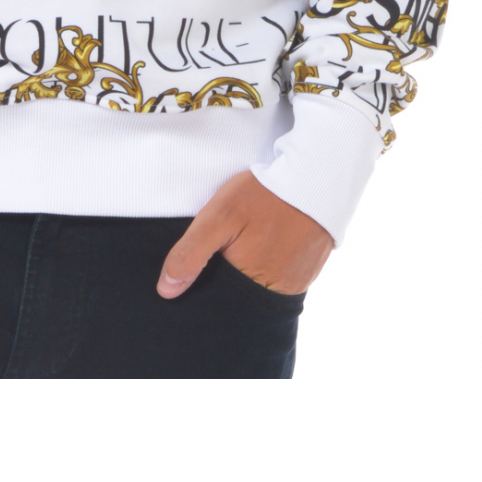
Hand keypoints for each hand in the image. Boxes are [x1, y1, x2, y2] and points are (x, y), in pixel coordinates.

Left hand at [157, 171, 333, 298]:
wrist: (316, 178)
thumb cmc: (265, 196)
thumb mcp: (219, 217)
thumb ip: (192, 252)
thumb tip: (166, 291)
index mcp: (250, 287)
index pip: (217, 302)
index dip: (203, 288)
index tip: (197, 272)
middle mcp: (276, 293)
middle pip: (239, 296)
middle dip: (225, 281)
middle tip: (225, 249)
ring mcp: (295, 284)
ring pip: (260, 286)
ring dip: (249, 271)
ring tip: (245, 244)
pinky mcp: (308, 271)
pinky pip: (280, 276)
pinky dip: (269, 264)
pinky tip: (264, 243)